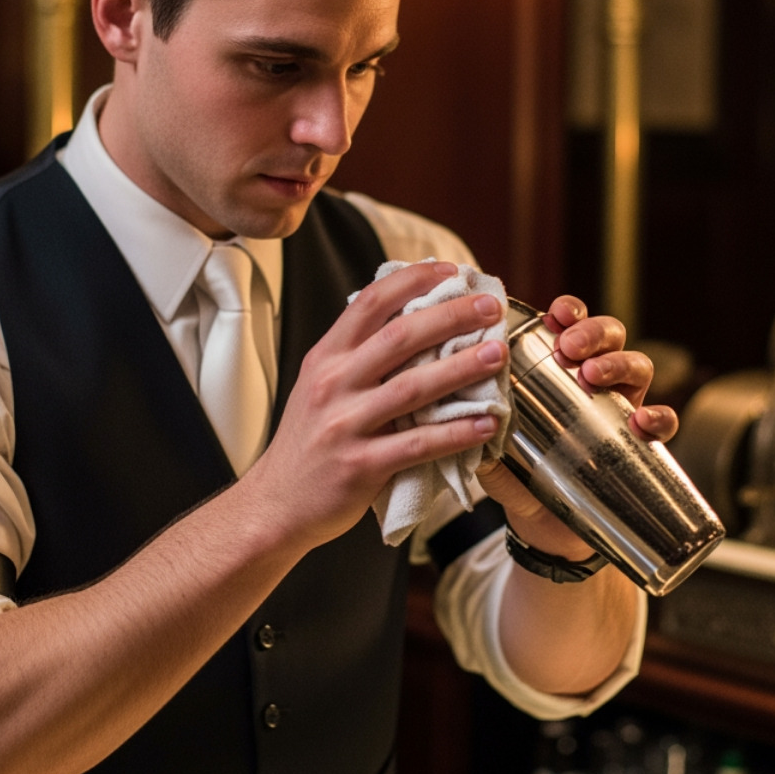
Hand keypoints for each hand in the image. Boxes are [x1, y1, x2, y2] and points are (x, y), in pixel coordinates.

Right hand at [248, 261, 508, 549]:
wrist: (276, 502)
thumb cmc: (310, 441)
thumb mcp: (320, 384)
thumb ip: (358, 354)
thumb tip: (415, 319)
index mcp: (326, 357)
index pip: (370, 302)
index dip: (414, 280)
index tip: (452, 271)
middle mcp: (332, 383)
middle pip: (399, 336)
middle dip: (451, 316)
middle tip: (490, 307)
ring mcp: (345, 424)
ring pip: (413, 387)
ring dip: (462, 368)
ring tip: (497, 355)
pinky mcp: (361, 465)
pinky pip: (418, 443)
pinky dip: (457, 432)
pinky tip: (487, 423)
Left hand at [477, 294, 677, 557]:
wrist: (543, 527)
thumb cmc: (516, 474)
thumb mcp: (490, 448)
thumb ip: (475, 431)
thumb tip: (457, 413)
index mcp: (557, 368)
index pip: (569, 324)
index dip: (568, 311)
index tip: (555, 315)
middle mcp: (594, 378)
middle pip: (608, 334)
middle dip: (592, 331)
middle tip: (569, 348)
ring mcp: (621, 406)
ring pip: (638, 365)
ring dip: (619, 362)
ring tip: (593, 376)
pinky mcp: (640, 442)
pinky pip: (664, 421)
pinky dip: (659, 416)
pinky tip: (641, 422)